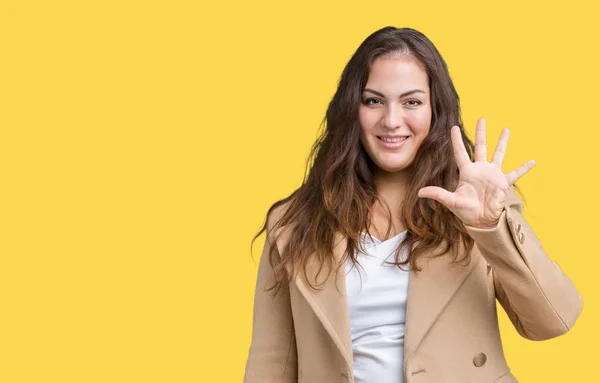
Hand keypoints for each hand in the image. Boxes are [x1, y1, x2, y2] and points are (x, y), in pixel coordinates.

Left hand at [417, 118, 535, 228]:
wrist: (481, 221)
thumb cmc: (466, 211)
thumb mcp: (451, 201)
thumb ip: (438, 194)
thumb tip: (419, 193)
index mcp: (467, 172)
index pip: (460, 152)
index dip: (457, 141)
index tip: (454, 127)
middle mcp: (480, 169)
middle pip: (480, 147)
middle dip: (481, 133)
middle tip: (482, 118)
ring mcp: (493, 174)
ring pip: (498, 154)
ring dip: (502, 142)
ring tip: (506, 129)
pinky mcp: (503, 182)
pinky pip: (516, 173)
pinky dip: (524, 168)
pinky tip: (533, 161)